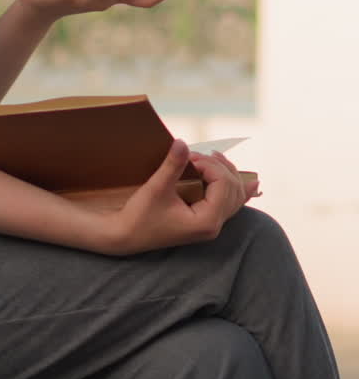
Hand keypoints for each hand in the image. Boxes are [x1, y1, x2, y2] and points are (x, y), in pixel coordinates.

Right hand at [88, 140, 258, 256]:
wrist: (127, 236)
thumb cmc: (140, 216)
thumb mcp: (156, 188)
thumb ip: (173, 165)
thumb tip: (182, 142)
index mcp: (207, 221)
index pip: (223, 183)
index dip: (209, 165)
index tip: (189, 157)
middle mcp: (214, 225)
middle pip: (233, 188)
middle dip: (218, 166)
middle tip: (194, 156)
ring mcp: (212, 225)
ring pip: (236, 196)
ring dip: (228, 174)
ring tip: (214, 158)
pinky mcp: (205, 222)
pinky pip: (230, 204)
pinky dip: (236, 190)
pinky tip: (252, 183)